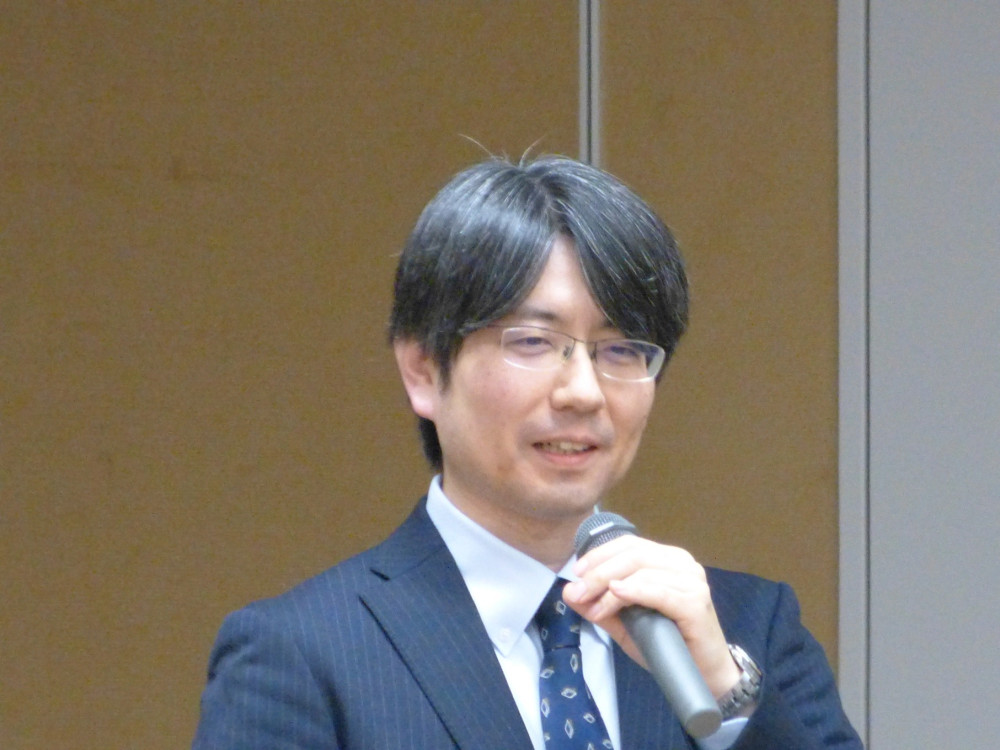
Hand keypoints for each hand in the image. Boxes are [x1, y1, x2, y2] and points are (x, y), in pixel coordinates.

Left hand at [561, 534, 739, 698]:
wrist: (704, 673)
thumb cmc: (667, 643)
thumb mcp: (625, 624)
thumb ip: (599, 606)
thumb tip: (568, 591)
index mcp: (667, 559)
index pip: (629, 544)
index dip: (600, 554)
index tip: (576, 572)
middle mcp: (682, 563)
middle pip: (633, 554)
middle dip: (599, 572)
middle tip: (579, 591)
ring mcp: (692, 581)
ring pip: (642, 570)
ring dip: (610, 587)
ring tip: (593, 607)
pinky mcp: (695, 602)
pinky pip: (659, 590)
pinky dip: (634, 591)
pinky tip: (617, 594)